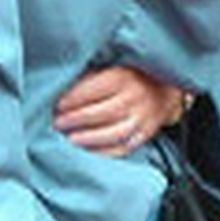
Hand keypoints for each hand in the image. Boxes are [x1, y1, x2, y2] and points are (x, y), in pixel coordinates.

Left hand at [54, 66, 181, 156]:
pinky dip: (102, 152)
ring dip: (87, 138)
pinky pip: (122, 148)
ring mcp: (143, 118)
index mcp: (123, 77)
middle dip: (76, 120)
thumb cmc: (127, 77)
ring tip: (69, 139)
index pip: (93, 90)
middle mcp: (135, 97)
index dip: (72, 99)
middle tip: (57, 124)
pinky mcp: (145, 134)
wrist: (163, 89)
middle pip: (101, 113)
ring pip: (113, 133)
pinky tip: (86, 151)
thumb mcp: (110, 67)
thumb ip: (89, 78)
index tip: (56, 105)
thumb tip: (60, 90)